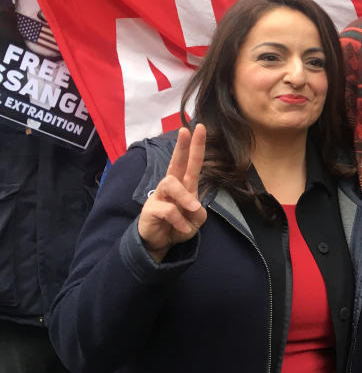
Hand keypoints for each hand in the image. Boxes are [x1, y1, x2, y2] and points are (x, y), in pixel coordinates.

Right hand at [137, 125, 206, 262]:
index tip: (199, 127)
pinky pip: (168, 210)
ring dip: (185, 198)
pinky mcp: (150, 208)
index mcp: (184, 185)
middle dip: (181, 146)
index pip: (191, 163)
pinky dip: (180, 221)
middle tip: (185, 130)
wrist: (160, 244)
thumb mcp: (195, 221)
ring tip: (193, 212)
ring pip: (171, 183)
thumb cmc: (178, 226)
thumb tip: (193, 206)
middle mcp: (171, 186)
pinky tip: (182, 229)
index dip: (195, 146)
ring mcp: (159, 196)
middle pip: (176, 163)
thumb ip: (198, 212)